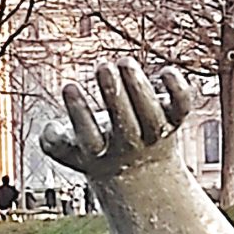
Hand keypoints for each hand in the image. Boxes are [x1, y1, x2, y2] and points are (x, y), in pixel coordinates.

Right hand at [40, 61, 192, 182]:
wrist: (142, 171)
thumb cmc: (99, 151)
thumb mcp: (71, 152)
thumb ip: (53, 143)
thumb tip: (51, 130)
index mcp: (101, 154)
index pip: (91, 138)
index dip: (80, 114)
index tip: (68, 86)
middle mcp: (130, 145)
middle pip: (126, 125)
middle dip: (115, 95)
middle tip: (102, 66)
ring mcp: (155, 134)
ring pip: (153, 115)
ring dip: (140, 87)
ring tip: (124, 61)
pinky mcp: (174, 119)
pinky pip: (182, 106)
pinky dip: (178, 89)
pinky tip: (166, 71)